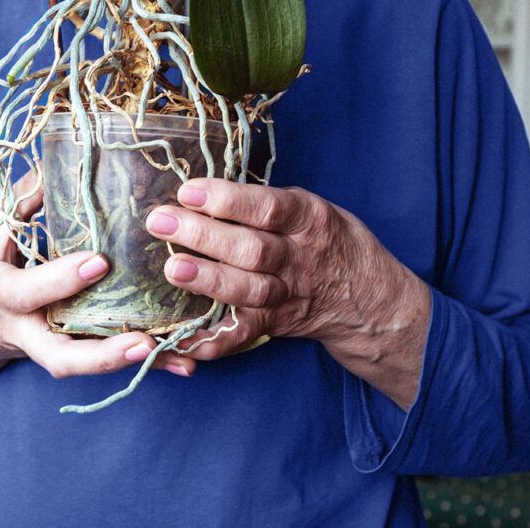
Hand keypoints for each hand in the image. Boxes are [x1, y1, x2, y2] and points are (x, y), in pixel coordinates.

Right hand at [0, 171, 194, 411]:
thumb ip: (26, 199)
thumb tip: (66, 157)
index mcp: (0, 293)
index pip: (26, 292)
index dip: (60, 280)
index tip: (99, 261)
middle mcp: (26, 329)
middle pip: (60, 355)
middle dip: (101, 352)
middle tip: (144, 341)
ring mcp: (50, 346)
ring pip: (89, 365)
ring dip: (132, 363)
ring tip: (176, 357)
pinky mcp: (72, 351)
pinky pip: (107, 360)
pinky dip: (147, 363)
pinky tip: (184, 362)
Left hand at [145, 178, 429, 407]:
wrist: (370, 300)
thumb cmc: (328, 241)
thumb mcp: (311, 210)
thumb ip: (267, 203)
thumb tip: (204, 189)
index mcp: (308, 219)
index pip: (266, 207)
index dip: (226, 200)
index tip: (187, 191)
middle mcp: (299, 258)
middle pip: (251, 249)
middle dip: (203, 235)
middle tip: (160, 223)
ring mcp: (287, 295)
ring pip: (247, 290)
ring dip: (208, 280)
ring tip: (172, 268)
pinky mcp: (275, 325)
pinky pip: (243, 334)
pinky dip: (215, 339)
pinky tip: (186, 337)